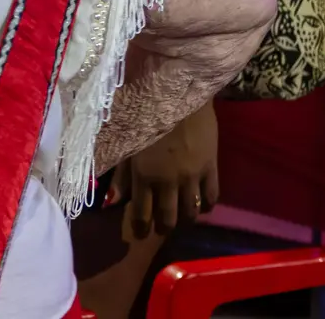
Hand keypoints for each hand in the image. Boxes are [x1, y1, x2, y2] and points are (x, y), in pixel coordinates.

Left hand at [112, 103, 217, 240]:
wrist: (178, 90)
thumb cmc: (144, 109)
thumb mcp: (126, 140)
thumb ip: (121, 173)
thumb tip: (112, 201)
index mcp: (143, 174)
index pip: (141, 213)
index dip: (141, 227)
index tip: (140, 234)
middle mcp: (168, 181)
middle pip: (168, 217)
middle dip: (163, 227)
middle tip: (161, 229)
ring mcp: (192, 175)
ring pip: (190, 211)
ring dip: (185, 219)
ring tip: (181, 218)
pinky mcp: (211, 166)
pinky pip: (212, 195)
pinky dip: (207, 206)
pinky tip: (203, 206)